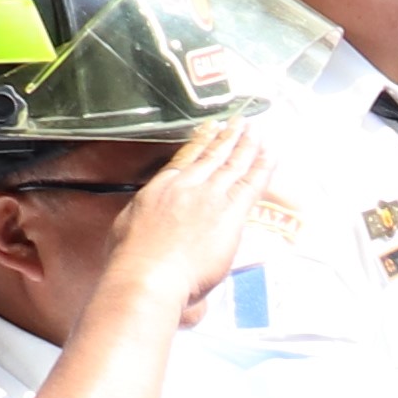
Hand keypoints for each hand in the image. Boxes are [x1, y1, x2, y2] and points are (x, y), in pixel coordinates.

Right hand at [117, 119, 272, 322]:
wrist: (147, 274)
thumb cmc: (131, 262)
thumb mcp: (128, 227)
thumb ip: (145, 218)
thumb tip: (149, 223)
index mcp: (160, 189)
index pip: (185, 159)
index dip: (200, 142)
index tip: (210, 129)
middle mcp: (186, 186)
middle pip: (212, 156)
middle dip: (227, 137)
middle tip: (239, 123)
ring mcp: (209, 197)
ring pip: (233, 164)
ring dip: (246, 145)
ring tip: (255, 131)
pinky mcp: (229, 213)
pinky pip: (251, 184)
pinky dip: (262, 167)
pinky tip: (269, 155)